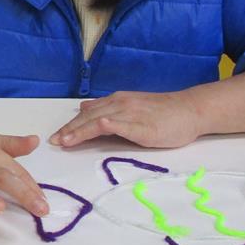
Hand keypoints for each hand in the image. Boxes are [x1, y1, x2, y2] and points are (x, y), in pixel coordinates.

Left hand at [49, 90, 202, 148]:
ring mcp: (131, 114)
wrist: (190, 110)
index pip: (87, 114)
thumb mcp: (130, 107)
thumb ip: (108, 109)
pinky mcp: (144, 126)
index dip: (70, 126)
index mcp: (116, 101)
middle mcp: (120, 104)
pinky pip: (124, 123)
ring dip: (81, 130)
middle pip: (88, 118)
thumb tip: (85, 109)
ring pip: (100, 121)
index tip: (56, 137)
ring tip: (65, 140)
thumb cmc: (162, 113)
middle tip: (53, 142)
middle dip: (69, 131)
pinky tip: (99, 126)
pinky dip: (110, 123)